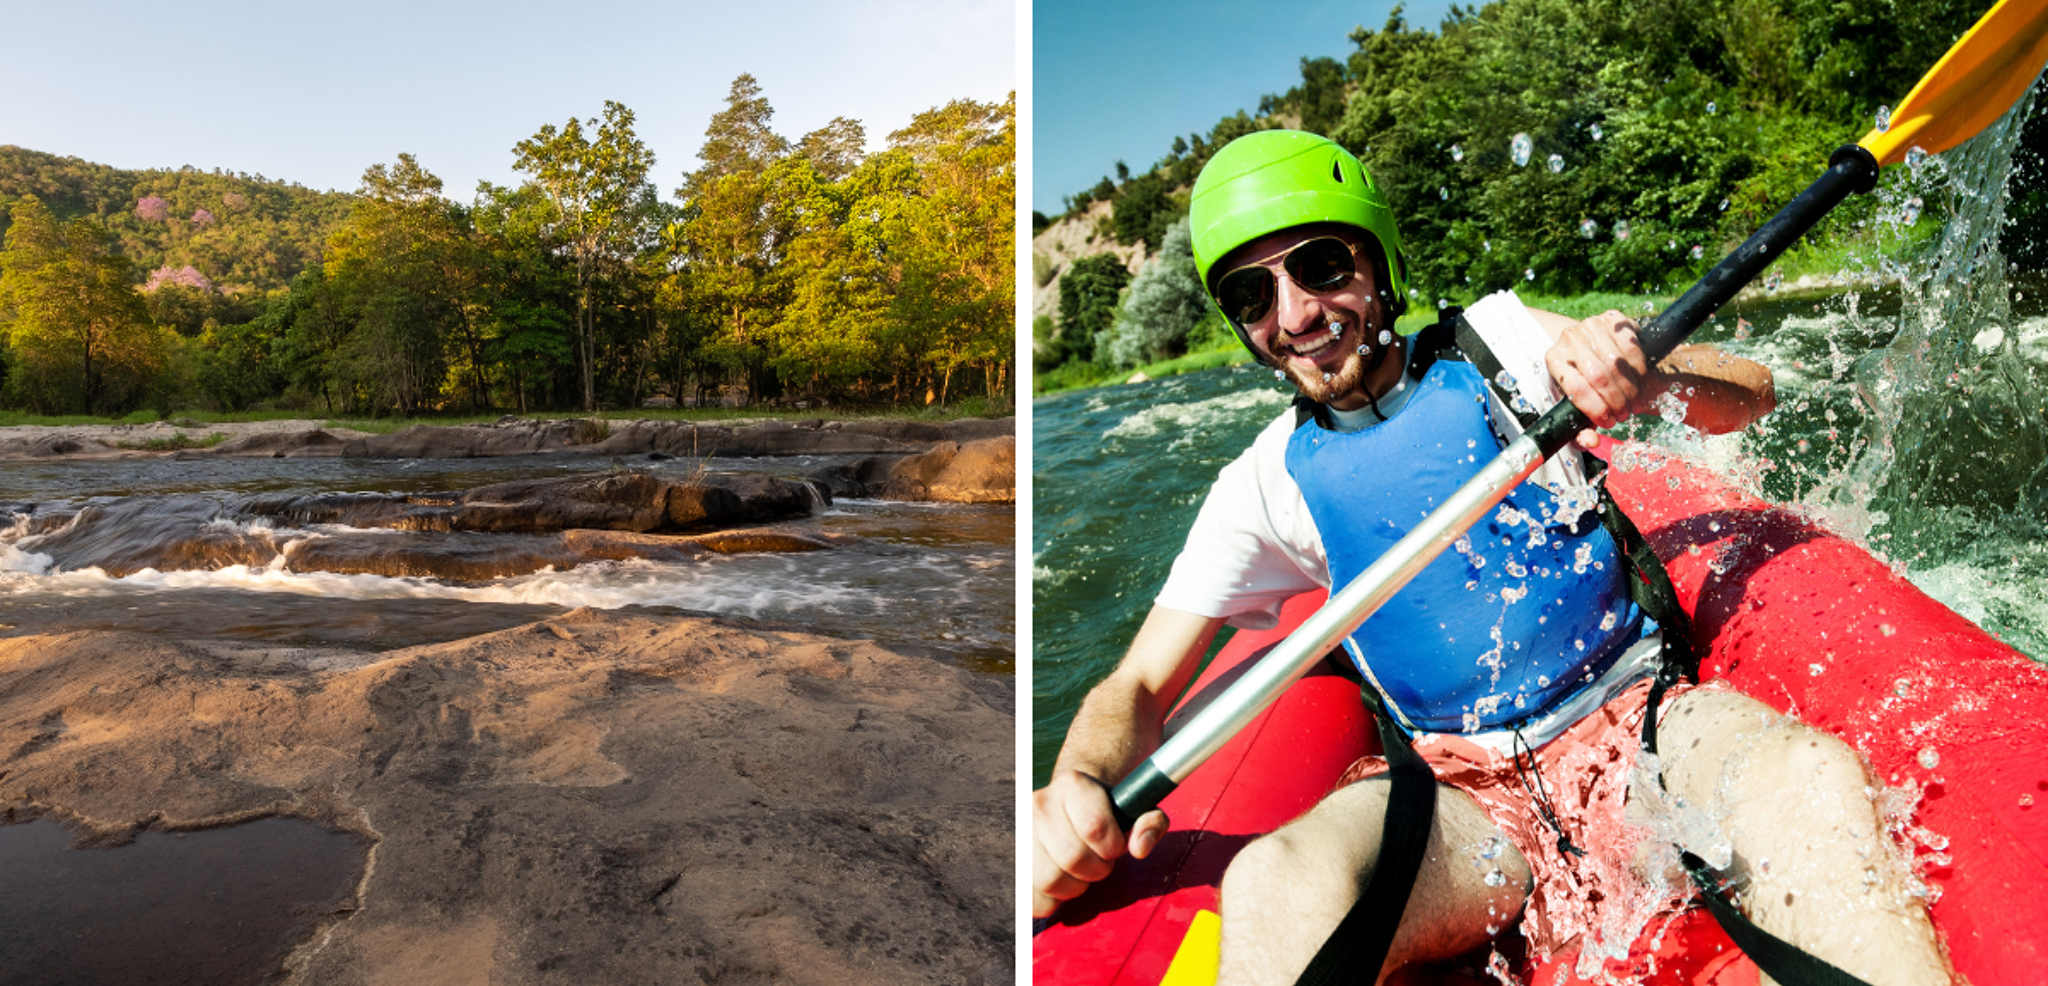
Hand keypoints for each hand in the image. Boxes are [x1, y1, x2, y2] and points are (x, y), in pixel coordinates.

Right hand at [1031, 769, 1169, 917]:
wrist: (1069, 803)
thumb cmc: (1106, 812)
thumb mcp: (1136, 808)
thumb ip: (1151, 822)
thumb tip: (1139, 847)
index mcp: (1073, 785)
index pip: (1094, 827)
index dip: (1112, 846)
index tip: (1114, 846)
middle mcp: (1040, 804)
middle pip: (1072, 858)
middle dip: (1095, 869)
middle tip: (1097, 861)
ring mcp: (1021, 832)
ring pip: (1049, 880)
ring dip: (1073, 887)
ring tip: (1078, 872)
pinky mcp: (1013, 860)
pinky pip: (1031, 898)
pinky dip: (1051, 901)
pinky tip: (1061, 883)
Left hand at [1544, 310, 1653, 448]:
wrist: (1587, 345)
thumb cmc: (1580, 381)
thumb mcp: (1573, 404)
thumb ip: (1578, 428)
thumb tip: (1591, 442)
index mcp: (1554, 360)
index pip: (1577, 389)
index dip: (1596, 410)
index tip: (1608, 422)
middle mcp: (1569, 339)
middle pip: (1599, 376)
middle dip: (1617, 401)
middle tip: (1625, 414)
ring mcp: (1590, 325)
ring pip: (1618, 362)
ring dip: (1631, 388)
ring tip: (1634, 401)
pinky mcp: (1612, 318)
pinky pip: (1632, 344)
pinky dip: (1640, 367)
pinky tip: (1640, 380)